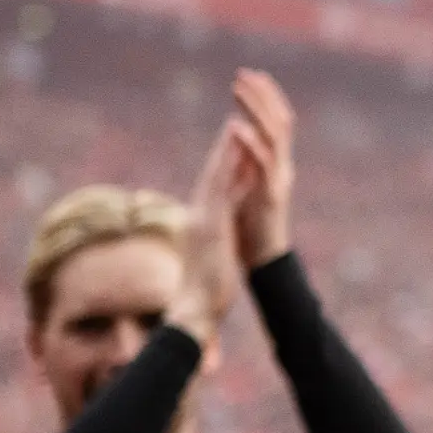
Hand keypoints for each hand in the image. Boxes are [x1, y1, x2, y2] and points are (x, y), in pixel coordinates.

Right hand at [172, 116, 246, 347]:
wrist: (192, 313)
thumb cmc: (203, 295)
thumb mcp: (210, 263)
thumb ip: (212, 247)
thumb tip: (215, 244)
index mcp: (201, 225)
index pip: (212, 189)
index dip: (221, 165)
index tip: (231, 143)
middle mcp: (199, 217)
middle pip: (211, 175)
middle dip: (223, 148)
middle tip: (234, 119)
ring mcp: (203, 219)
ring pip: (215, 176)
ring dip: (226, 149)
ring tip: (236, 121)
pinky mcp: (212, 225)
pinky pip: (222, 190)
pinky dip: (229, 169)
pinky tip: (239, 151)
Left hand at [221, 69, 292, 268]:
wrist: (263, 261)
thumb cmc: (252, 228)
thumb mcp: (247, 190)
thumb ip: (246, 167)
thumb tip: (238, 144)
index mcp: (274, 164)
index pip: (274, 122)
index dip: (264, 98)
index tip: (249, 76)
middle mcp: (281, 166)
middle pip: (278, 121)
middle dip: (261, 95)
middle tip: (244, 73)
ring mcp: (278, 179)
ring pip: (273, 135)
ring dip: (255, 110)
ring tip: (240, 89)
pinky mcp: (271, 195)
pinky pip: (263, 164)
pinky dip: (251, 144)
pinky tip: (238, 127)